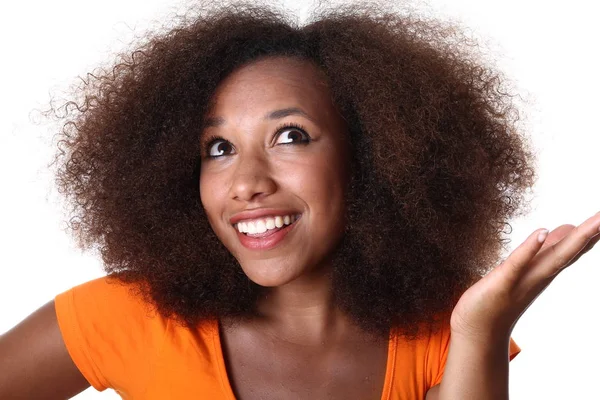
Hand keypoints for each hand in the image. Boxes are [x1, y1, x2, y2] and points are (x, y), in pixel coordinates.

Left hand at [450, 211, 599, 341]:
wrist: (478, 329)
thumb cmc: (499, 298)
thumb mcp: (525, 268)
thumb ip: (541, 253)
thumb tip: (558, 232)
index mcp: (545, 269)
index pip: (574, 246)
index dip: (592, 230)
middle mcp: (540, 274)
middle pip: (572, 249)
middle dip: (593, 231)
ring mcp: (524, 279)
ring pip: (554, 256)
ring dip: (575, 238)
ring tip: (597, 220)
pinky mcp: (502, 282)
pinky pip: (518, 263)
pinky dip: (530, 248)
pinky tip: (542, 232)